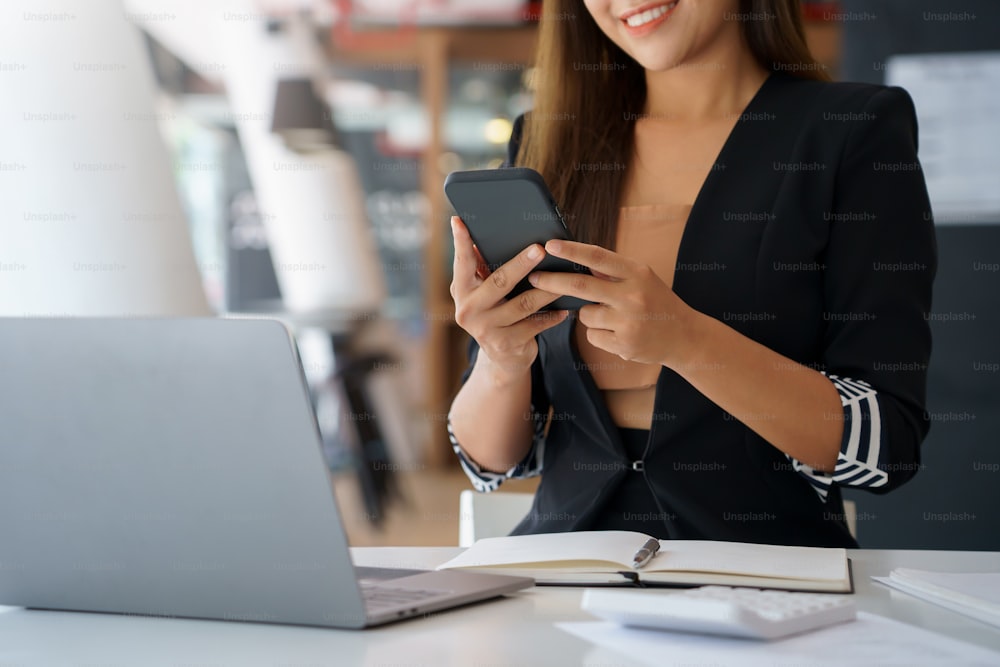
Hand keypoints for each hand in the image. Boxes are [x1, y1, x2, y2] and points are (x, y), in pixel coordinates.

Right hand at [450, 216, 568, 379]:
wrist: (502, 359)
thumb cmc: (495, 313)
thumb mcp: (482, 293)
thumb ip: (481, 267)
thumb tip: (481, 235)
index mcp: (460, 291)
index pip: (461, 262)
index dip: (460, 241)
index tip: (459, 220)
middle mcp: (469, 310)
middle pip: (499, 281)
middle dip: (521, 263)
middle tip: (540, 249)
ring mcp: (487, 329)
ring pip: (523, 304)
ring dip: (547, 289)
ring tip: (565, 277)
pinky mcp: (507, 344)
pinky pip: (535, 325)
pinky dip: (552, 316)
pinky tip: (565, 308)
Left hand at [528, 239, 695, 366]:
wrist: (684, 336)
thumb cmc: (657, 301)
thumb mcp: (641, 278)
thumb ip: (612, 272)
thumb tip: (576, 259)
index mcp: (637, 273)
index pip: (598, 257)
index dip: (572, 251)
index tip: (550, 245)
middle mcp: (633, 296)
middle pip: (581, 288)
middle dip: (552, 282)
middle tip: (533, 278)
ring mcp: (628, 322)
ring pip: (585, 315)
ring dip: (588, 314)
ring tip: (612, 316)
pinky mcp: (624, 345)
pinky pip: (593, 335)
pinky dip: (598, 333)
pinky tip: (618, 332)